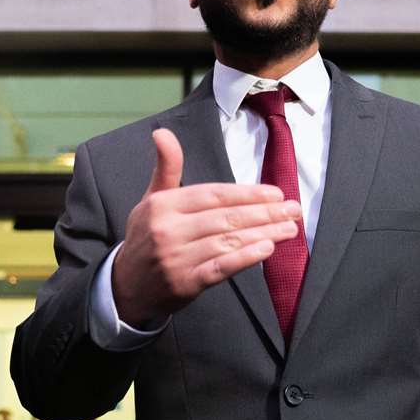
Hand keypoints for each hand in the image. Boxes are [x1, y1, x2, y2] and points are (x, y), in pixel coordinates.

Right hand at [112, 128, 301, 323]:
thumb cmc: (147, 238)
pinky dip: (245, 258)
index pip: (214, 195)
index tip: (276, 193)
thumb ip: (166, 168)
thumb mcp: (151, 200)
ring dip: (263, 233)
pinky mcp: (185, 283)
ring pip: (227, 241)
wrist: (126, 286)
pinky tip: (266, 250)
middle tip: (294, 210)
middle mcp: (169, 229)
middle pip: (225, 217)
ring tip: (289, 228)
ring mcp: (177, 258)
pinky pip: (220, 268)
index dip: (247, 193)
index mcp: (163, 205)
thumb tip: (162, 132)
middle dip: (264, 212)